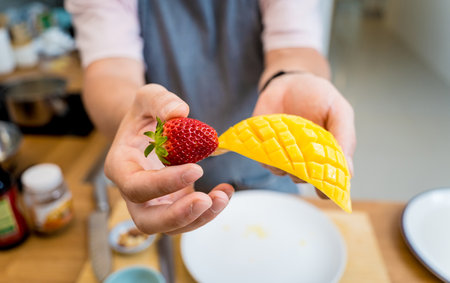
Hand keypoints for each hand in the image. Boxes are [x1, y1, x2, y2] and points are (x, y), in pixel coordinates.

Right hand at [104, 84, 233, 234]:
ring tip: (222, 197)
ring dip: (199, 218)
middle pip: (147, 221)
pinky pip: (189, 217)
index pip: (136, 186)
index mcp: (120, 167)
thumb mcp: (148, 96)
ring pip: (170, 227)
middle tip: (205, 200)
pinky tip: (225, 191)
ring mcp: (153, 202)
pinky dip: (209, 210)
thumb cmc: (145, 113)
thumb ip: (161, 101)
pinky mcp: (173, 203)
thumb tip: (180, 113)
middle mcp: (133, 192)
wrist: (146, 128)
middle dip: (177, 216)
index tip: (196, 169)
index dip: (163, 184)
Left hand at [253, 72, 355, 194]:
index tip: (323, 190)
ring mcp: (283, 154)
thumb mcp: (338, 110)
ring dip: (282, 164)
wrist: (290, 80)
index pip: (327, 181)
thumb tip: (348, 173)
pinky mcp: (265, 146)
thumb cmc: (318, 96)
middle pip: (302, 179)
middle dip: (301, 173)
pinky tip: (271, 142)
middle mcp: (304, 160)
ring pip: (281, 172)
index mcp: (326, 155)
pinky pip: (263, 159)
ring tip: (286, 144)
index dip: (326, 189)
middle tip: (301, 157)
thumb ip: (344, 137)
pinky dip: (266, 155)